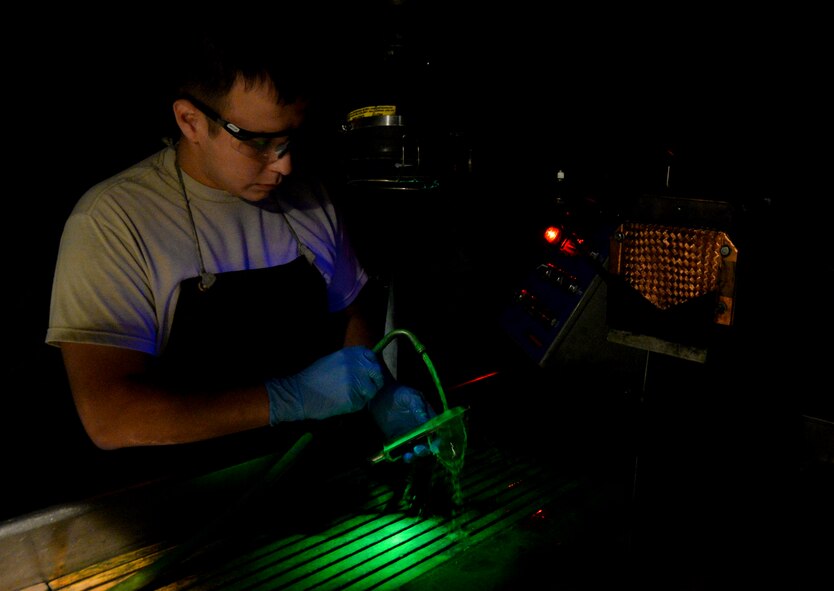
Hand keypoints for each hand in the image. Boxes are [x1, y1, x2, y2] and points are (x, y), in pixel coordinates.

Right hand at [266, 346, 384, 423]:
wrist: (299, 394)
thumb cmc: (313, 377)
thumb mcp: (333, 360)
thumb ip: (351, 361)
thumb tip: (366, 365)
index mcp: (349, 354)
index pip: (371, 356)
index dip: (372, 365)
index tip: (370, 372)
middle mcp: (355, 365)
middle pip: (377, 372)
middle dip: (375, 381)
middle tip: (368, 387)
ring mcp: (356, 382)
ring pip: (371, 390)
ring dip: (364, 395)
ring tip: (349, 396)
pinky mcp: (353, 398)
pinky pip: (361, 403)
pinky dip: (355, 404)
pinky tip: (342, 402)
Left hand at [370, 380, 435, 460]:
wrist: (382, 393)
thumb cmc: (401, 393)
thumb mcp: (413, 397)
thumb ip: (420, 409)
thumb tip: (427, 424)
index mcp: (429, 419)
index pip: (437, 432)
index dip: (437, 440)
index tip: (434, 445)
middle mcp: (421, 430)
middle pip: (427, 444)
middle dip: (425, 450)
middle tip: (419, 450)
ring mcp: (409, 435)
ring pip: (414, 449)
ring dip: (413, 455)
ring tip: (409, 456)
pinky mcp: (396, 439)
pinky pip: (400, 449)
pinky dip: (401, 453)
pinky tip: (400, 454)